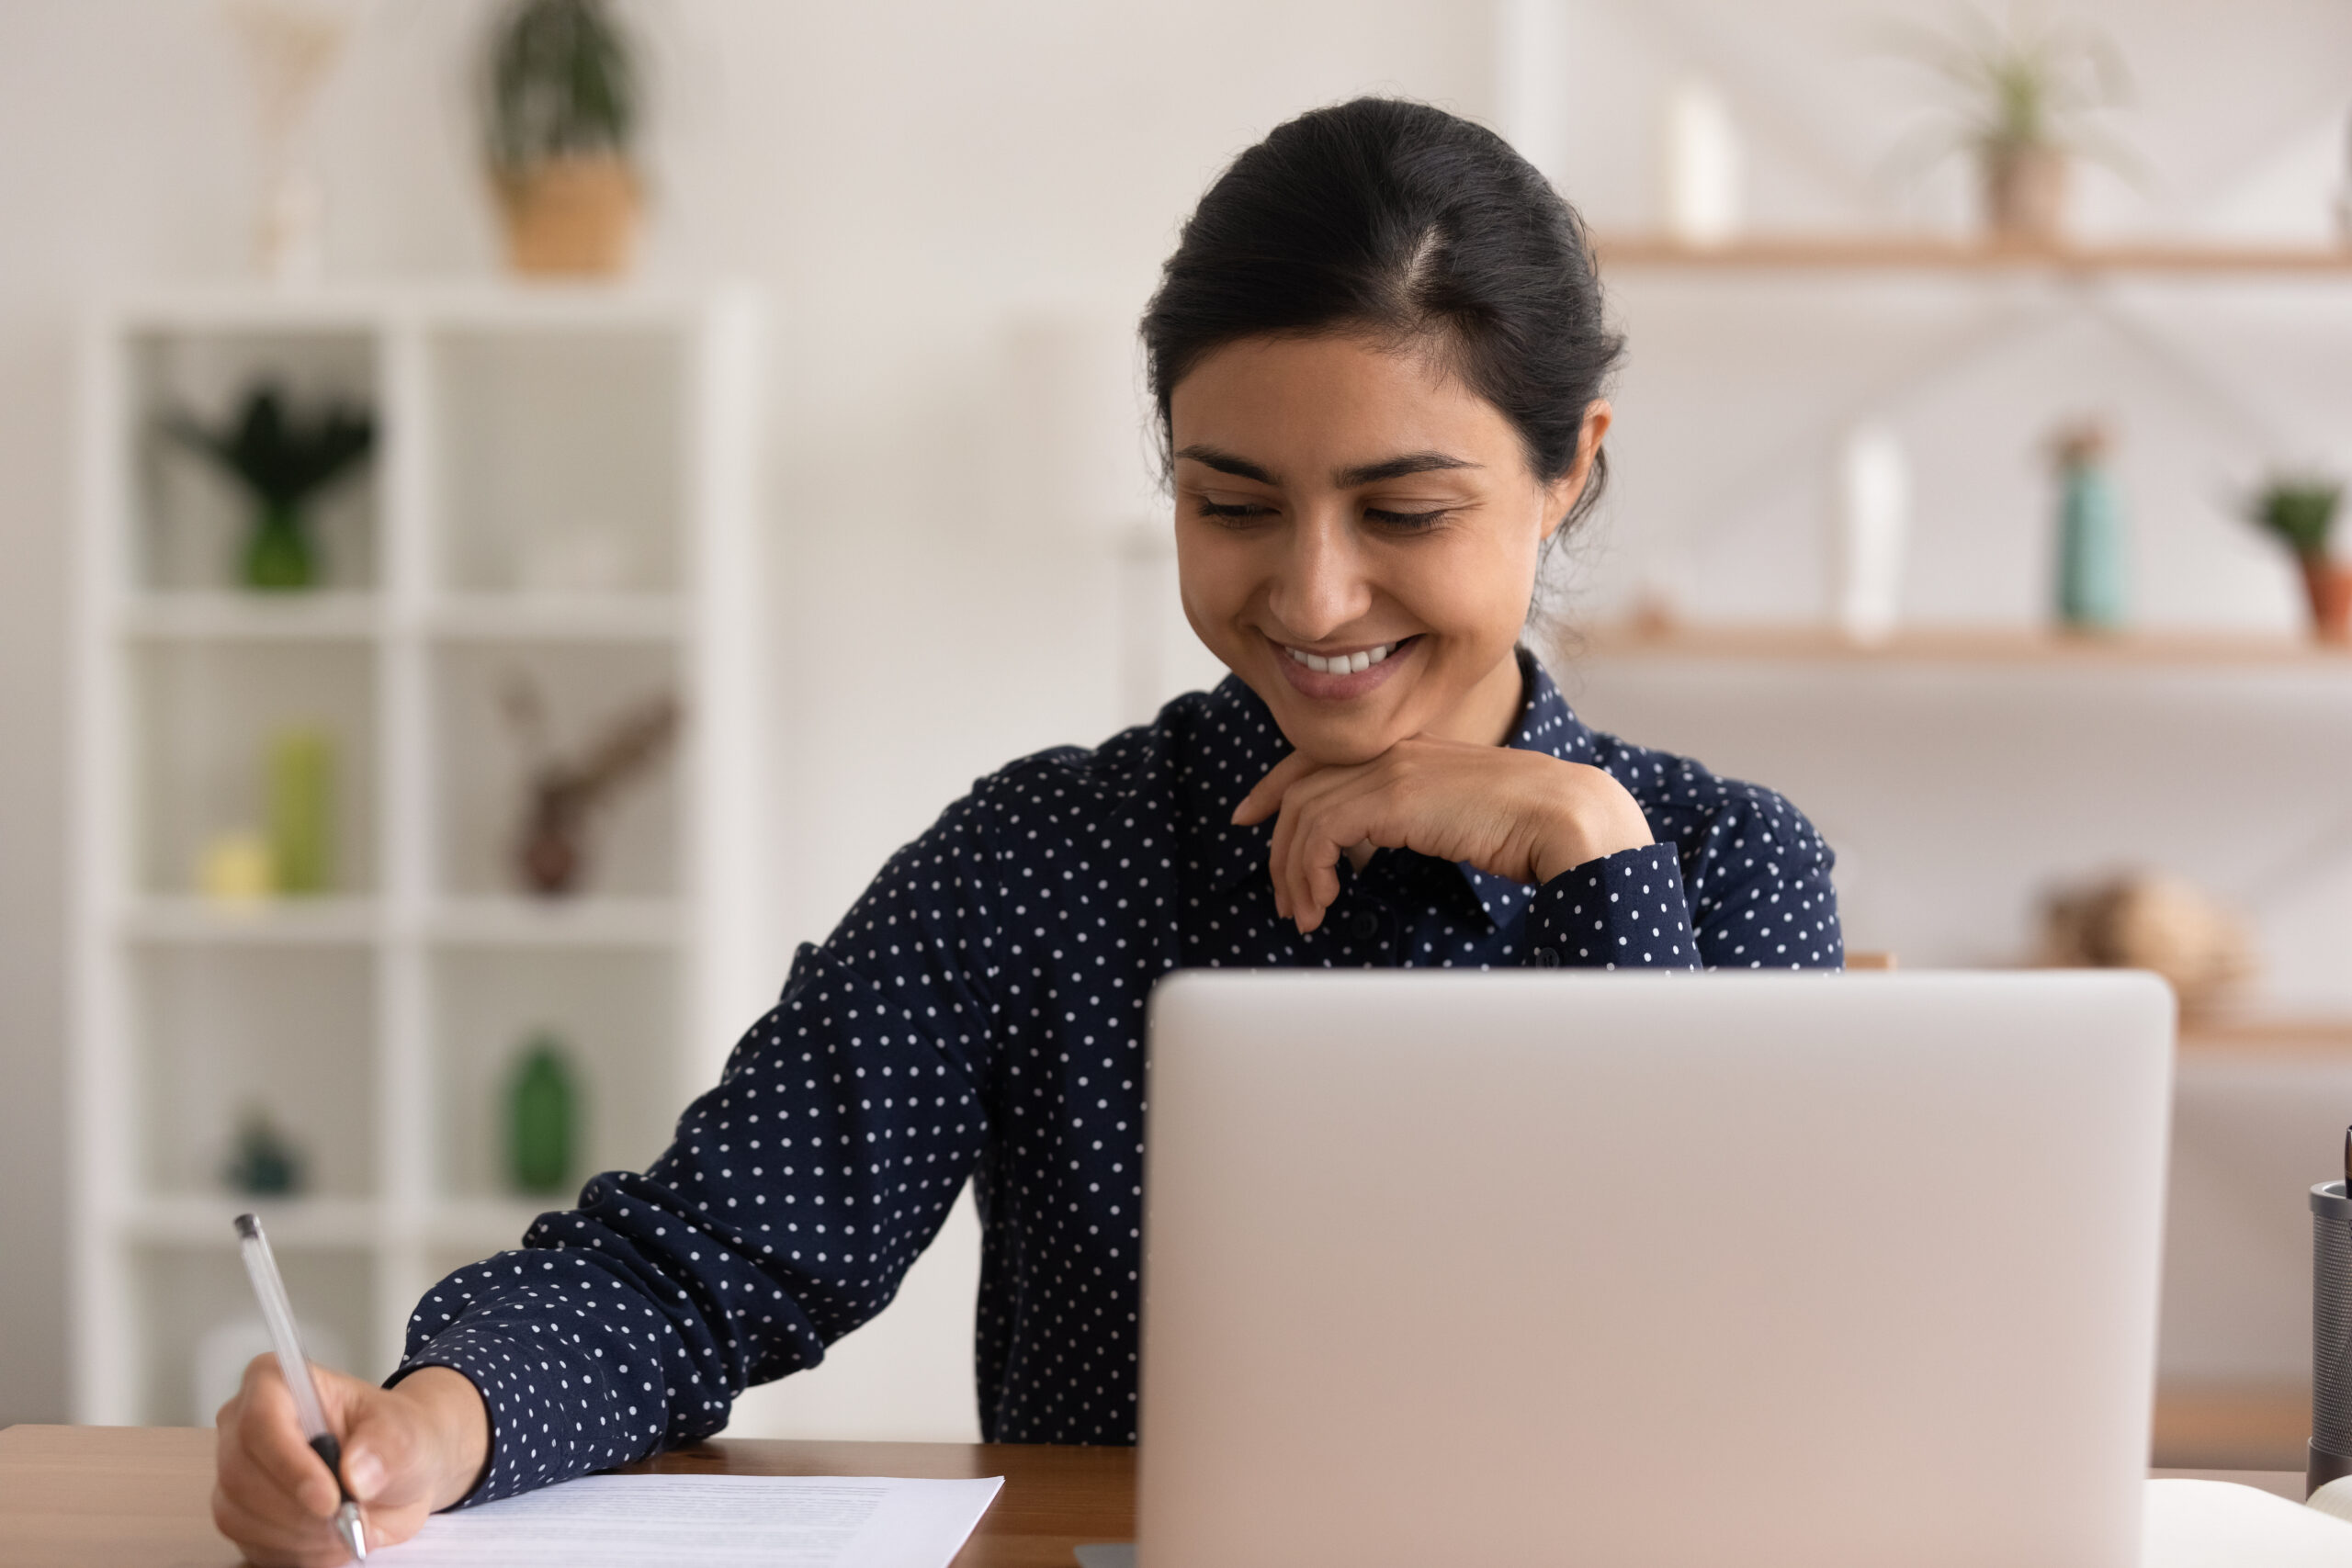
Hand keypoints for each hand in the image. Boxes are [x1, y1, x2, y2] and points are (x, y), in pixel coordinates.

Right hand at [213, 1359, 488, 1565]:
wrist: (398, 1475)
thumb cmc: (397, 1439)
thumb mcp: (407, 1432)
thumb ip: (387, 1446)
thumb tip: (356, 1473)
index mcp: (277, 1383)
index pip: (261, 1420)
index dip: (290, 1465)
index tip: (330, 1499)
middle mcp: (242, 1426)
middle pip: (241, 1475)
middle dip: (298, 1510)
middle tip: (347, 1520)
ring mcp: (235, 1474)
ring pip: (239, 1516)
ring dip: (299, 1536)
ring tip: (347, 1526)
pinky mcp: (239, 1516)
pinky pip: (250, 1546)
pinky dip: (296, 1552)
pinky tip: (330, 1540)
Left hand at [1232, 737, 1653, 934]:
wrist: (1571, 818)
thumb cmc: (1533, 830)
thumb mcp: (1460, 818)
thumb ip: (1419, 820)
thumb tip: (1381, 851)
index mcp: (1411, 752)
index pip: (1320, 759)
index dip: (1276, 786)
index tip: (1251, 818)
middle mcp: (1395, 751)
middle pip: (1301, 787)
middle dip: (1278, 845)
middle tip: (1282, 896)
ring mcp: (1392, 769)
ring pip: (1303, 812)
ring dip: (1293, 870)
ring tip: (1305, 913)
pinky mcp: (1393, 795)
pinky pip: (1320, 829)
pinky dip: (1309, 869)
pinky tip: (1325, 901)